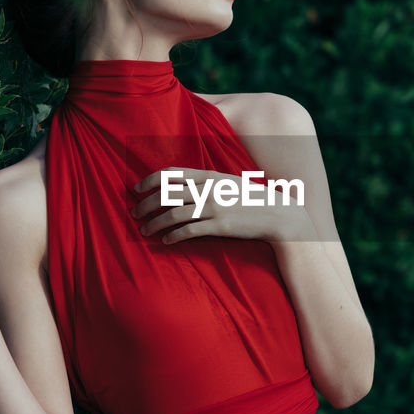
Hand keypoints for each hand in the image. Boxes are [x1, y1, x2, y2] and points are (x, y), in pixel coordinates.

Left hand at [129, 166, 314, 245]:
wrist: (278, 215)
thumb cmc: (252, 199)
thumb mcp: (228, 182)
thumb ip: (207, 182)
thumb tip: (182, 186)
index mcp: (209, 175)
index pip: (170, 173)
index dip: (149, 180)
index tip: (136, 189)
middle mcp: (208, 189)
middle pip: (166, 194)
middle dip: (145, 204)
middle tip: (134, 213)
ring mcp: (213, 208)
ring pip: (172, 214)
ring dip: (154, 223)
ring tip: (145, 230)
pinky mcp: (219, 227)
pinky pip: (188, 231)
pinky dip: (172, 237)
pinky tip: (166, 241)